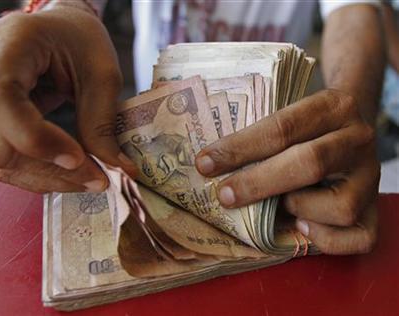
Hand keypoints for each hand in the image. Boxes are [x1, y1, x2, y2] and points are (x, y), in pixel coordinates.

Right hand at [0, 4, 136, 192]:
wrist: (58, 31)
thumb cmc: (80, 39)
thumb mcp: (101, 73)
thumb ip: (102, 121)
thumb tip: (117, 170)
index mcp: (6, 46)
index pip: (1, 101)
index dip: (38, 139)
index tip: (81, 160)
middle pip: (0, 144)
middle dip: (53, 171)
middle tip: (98, 180)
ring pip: (2, 160)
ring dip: (49, 178)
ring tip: (89, 179)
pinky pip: (6, 157)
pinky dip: (40, 172)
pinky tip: (70, 172)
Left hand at [195, 89, 379, 254]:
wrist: (348, 129)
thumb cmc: (305, 129)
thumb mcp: (289, 119)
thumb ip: (261, 138)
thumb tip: (213, 169)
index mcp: (333, 106)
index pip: (282, 127)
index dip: (240, 148)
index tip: (205, 163)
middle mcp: (358, 139)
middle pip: (309, 163)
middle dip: (258, 183)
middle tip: (224, 195)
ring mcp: (371, 176)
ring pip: (339, 206)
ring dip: (298, 209)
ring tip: (279, 206)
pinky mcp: (377, 209)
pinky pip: (358, 238)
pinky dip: (325, 239)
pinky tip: (302, 227)